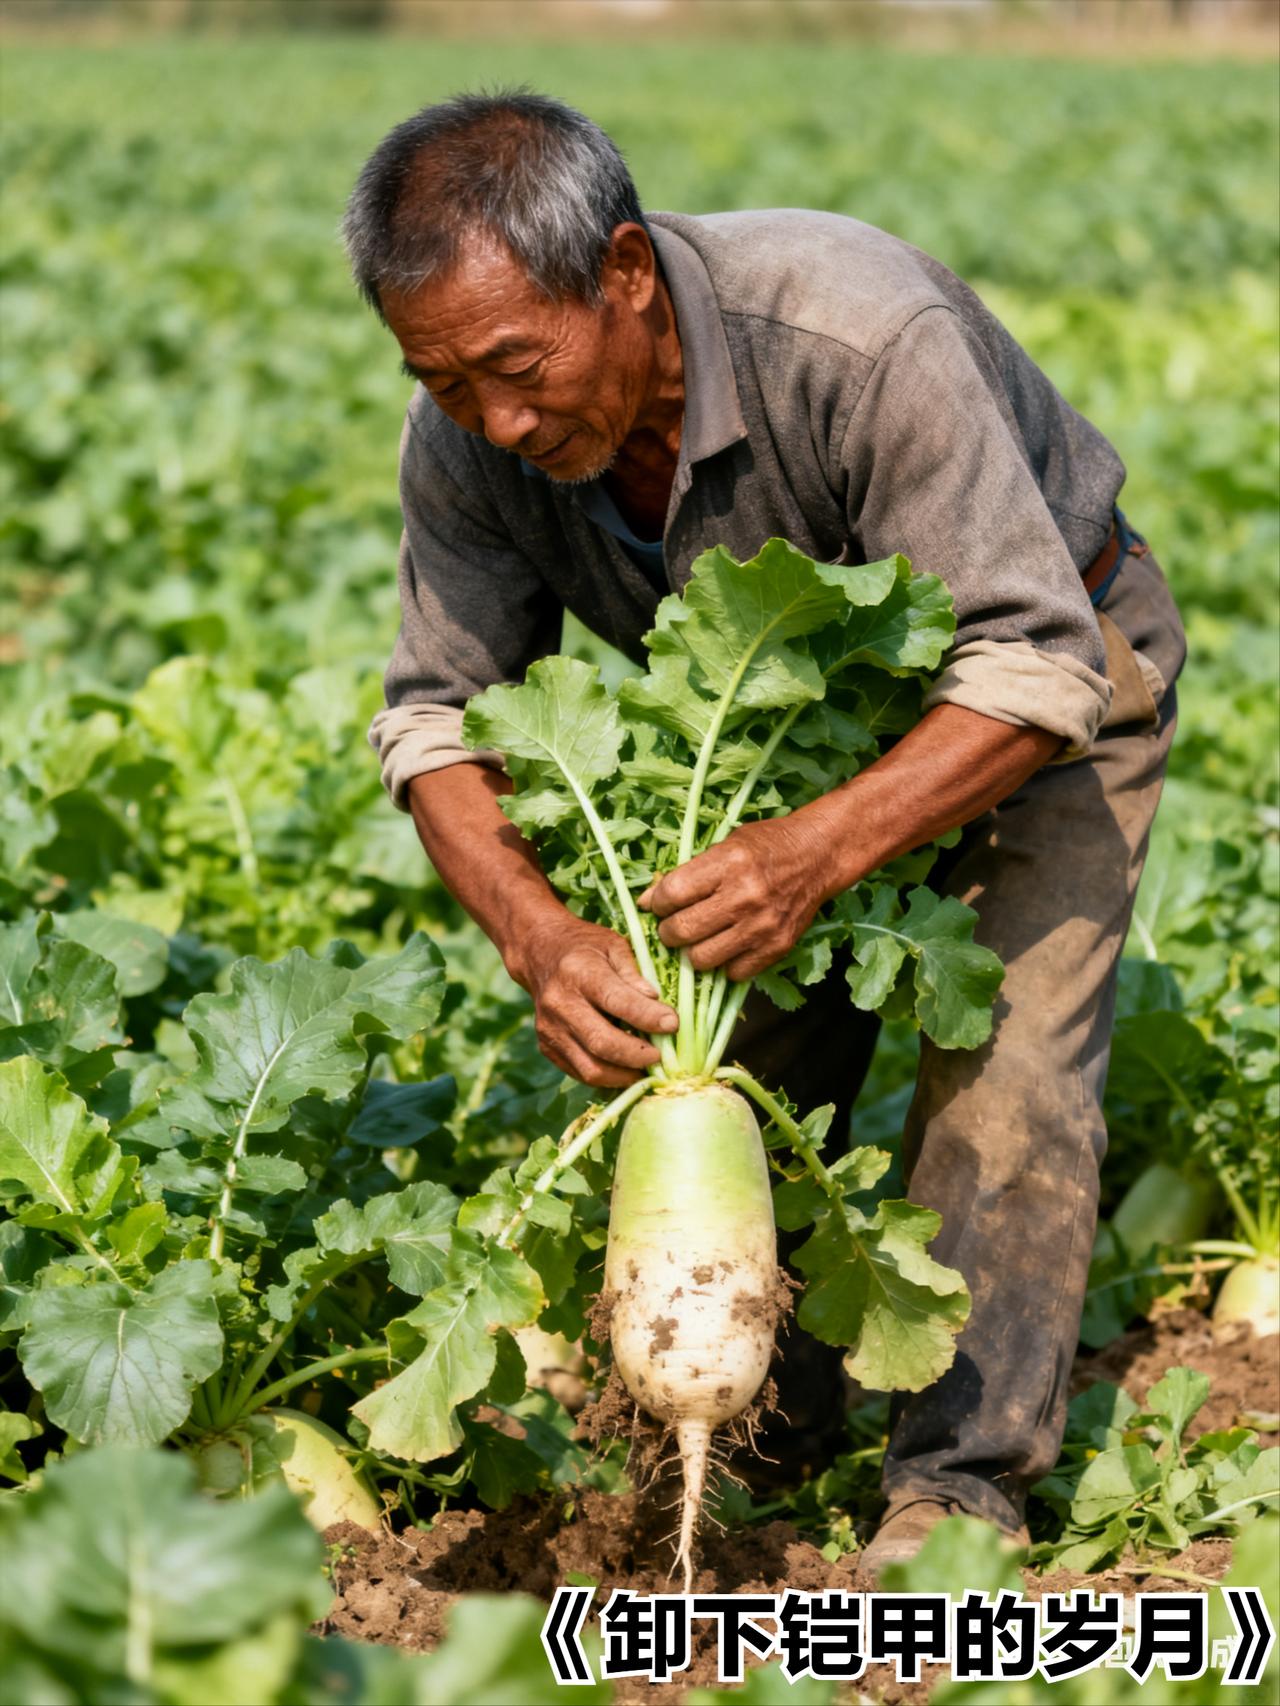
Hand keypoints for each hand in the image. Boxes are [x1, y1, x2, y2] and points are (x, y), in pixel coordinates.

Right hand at [513, 914, 677, 1088]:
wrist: (539, 954)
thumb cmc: (586, 948)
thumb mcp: (614, 945)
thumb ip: (635, 973)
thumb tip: (655, 1002)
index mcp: (578, 972)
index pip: (617, 1001)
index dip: (648, 1017)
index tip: (673, 1024)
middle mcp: (560, 1003)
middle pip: (602, 1043)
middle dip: (638, 1055)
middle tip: (662, 1055)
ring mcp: (550, 1029)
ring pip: (591, 1068)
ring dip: (625, 1074)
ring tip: (647, 1067)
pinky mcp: (547, 1047)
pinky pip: (581, 1073)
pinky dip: (609, 1076)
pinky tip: (627, 1067)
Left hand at [638, 814, 828, 980]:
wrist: (818, 856)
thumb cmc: (766, 845)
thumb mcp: (724, 845)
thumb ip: (688, 873)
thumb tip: (647, 902)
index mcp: (729, 863)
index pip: (672, 894)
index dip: (657, 903)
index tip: (659, 905)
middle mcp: (745, 896)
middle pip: (682, 931)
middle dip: (668, 932)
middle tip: (674, 926)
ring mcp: (762, 926)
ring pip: (702, 959)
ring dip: (692, 952)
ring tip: (699, 938)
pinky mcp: (777, 947)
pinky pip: (733, 973)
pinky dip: (724, 964)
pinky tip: (727, 946)